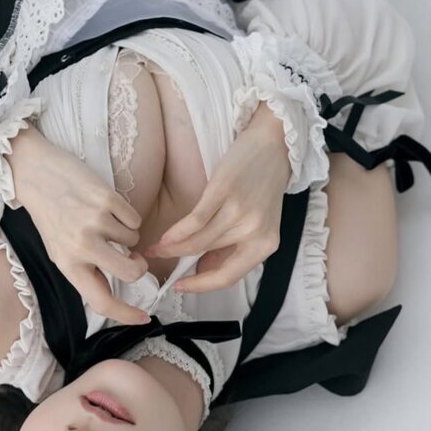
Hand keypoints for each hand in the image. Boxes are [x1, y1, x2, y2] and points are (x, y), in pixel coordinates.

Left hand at [9, 127, 151, 323]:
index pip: (101, 301)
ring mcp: (95, 222)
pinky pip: (134, 218)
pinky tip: (105, 206)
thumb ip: (84, 269)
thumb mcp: (59, 249)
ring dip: (124, 233)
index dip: (126, 314)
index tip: (144, 318)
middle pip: (131, 272)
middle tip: (133, 256)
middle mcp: (81, 246)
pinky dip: (126, 214)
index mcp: (67, 264)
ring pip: (134, 241)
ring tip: (102, 219)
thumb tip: (112, 289)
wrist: (35, 173)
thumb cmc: (50, 212)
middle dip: (139, 266)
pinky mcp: (106, 199)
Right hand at [143, 102, 290, 291]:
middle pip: (206, 255)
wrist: (274, 144)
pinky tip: (164, 236)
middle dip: (177, 261)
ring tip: (155, 247)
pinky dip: (177, 232)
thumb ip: (233, 247)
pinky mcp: (224, 192)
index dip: (200, 286)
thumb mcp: (258, 222)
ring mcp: (240, 211)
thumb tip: (203, 269)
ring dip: (171, 247)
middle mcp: (255, 231)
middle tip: (156, 259)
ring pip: (198, 241)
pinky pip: (195, 220)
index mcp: (266, 244)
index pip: (229, 276)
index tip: (180, 286)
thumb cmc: (263, 183)